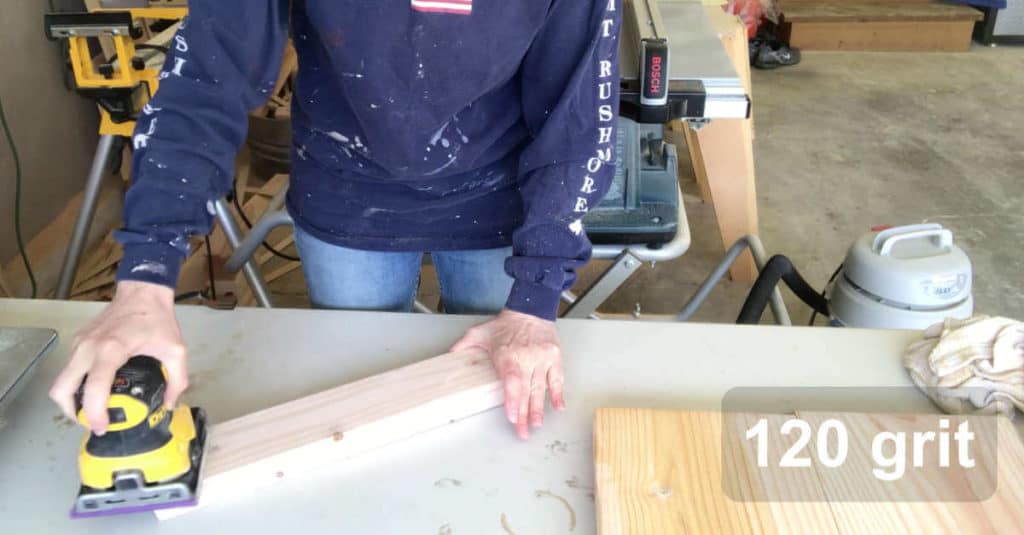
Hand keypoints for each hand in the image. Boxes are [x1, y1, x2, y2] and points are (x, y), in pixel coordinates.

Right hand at [49, 281, 187, 434]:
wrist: (142, 291)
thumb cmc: (157, 319)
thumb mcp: (176, 351)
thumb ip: (177, 380)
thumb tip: (168, 404)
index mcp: (111, 349)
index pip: (93, 388)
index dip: (94, 413)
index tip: (102, 427)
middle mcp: (88, 348)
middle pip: (62, 389)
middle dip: (74, 413)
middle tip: (93, 422)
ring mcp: (79, 344)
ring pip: (61, 381)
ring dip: (71, 400)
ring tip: (93, 411)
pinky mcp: (78, 342)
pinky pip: (68, 370)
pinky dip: (75, 386)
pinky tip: (95, 391)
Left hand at [451, 310, 564, 439]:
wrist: (530, 309)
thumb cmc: (506, 324)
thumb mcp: (479, 333)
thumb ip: (463, 346)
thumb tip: (447, 356)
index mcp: (509, 355)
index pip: (513, 382)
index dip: (513, 401)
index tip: (512, 416)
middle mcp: (527, 358)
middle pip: (527, 391)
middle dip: (524, 415)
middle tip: (523, 432)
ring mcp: (543, 358)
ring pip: (542, 388)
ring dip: (539, 409)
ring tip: (537, 424)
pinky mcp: (555, 357)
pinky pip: (557, 378)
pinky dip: (558, 393)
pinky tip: (558, 407)